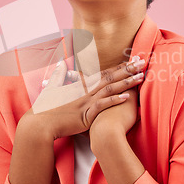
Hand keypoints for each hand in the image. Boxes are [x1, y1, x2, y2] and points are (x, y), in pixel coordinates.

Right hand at [17, 58, 144, 140]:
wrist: (40, 123)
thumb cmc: (46, 108)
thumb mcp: (52, 88)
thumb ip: (58, 75)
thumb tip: (59, 63)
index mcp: (81, 85)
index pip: (104, 73)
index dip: (119, 66)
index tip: (132, 60)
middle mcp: (86, 91)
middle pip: (110, 77)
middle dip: (127, 69)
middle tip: (143, 61)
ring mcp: (86, 102)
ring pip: (110, 88)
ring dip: (126, 82)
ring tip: (141, 76)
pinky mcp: (86, 114)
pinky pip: (103, 105)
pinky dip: (115, 100)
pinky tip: (127, 97)